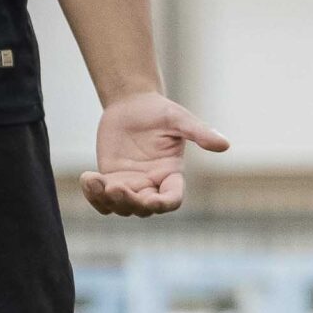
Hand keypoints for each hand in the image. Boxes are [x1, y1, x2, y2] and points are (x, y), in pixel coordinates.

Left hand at [80, 91, 227, 216]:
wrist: (132, 104)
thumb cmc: (159, 111)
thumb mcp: (179, 119)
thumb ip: (200, 133)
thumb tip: (225, 145)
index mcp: (172, 174)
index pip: (172, 199)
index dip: (163, 204)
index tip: (150, 199)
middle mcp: (152, 183)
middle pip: (144, 208)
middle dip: (130, 202)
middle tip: (115, 187)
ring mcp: (131, 183)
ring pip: (121, 207)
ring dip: (107, 201)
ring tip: (94, 181)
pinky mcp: (111, 178)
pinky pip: (102, 198)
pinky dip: (93, 195)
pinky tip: (87, 179)